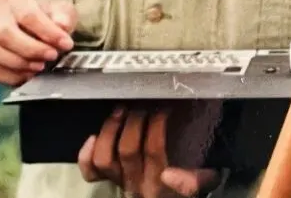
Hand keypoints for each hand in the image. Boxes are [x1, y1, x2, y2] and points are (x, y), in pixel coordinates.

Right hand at [0, 0, 74, 85]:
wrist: (28, 27)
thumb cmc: (48, 19)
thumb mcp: (61, 11)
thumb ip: (64, 17)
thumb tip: (62, 26)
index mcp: (20, 4)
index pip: (28, 15)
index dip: (48, 31)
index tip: (66, 43)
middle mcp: (1, 21)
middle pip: (5, 34)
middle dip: (31, 49)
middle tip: (53, 55)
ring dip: (19, 63)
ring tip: (41, 66)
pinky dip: (13, 76)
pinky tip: (30, 75)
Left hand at [78, 104, 221, 196]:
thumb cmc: (189, 185)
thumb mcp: (204, 183)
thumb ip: (194, 181)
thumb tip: (170, 175)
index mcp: (160, 184)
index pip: (154, 150)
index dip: (156, 124)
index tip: (165, 108)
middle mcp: (137, 184)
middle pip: (128, 149)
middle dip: (134, 120)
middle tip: (143, 104)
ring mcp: (119, 183)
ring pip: (105, 158)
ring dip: (111, 130)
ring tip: (121, 111)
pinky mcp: (108, 181)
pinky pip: (91, 172)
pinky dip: (86, 154)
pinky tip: (94, 136)